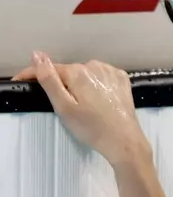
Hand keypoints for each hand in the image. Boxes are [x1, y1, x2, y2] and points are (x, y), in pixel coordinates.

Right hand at [13, 52, 149, 166]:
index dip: (35, 75)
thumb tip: (37, 55)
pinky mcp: (122, 80)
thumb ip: (49, 80)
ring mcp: (111, 72)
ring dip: (81, 85)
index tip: (25, 83)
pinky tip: (100, 100)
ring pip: (86, 74)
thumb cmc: (92, 128)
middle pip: (69, 72)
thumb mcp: (64, 107)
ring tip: (85, 106)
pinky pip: (102, 77)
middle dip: (63, 85)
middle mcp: (95, 66)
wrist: (124, 141)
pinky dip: (97, 85)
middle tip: (67, 107)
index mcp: (78, 72)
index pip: (50, 68)